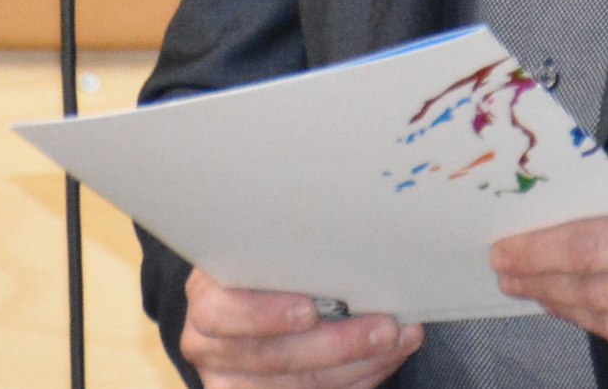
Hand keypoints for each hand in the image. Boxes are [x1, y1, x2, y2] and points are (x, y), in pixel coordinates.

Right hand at [180, 267, 422, 388]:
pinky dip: (360, 377)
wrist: (247, 297)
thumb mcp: (259, 247)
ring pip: (300, 384)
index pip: (220, 313)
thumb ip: (285, 250)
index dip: (264, 315)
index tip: (309, 310)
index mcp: (207, 299)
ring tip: (400, 338)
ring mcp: (235, 381)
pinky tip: (387, 356)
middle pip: (271, 357)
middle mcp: (211, 347)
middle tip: (385, 326)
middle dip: (336, 344)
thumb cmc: (262, 262)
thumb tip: (346, 234)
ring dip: (360, 363)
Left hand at [490, 161, 607, 388]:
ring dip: (566, 308)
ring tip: (541, 289)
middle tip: (508, 271)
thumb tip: (576, 206)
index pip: (590, 247)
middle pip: (590, 293)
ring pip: (606, 327)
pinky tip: (591, 312)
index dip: (538, 251)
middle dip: (540, 281)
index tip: (505, 249)